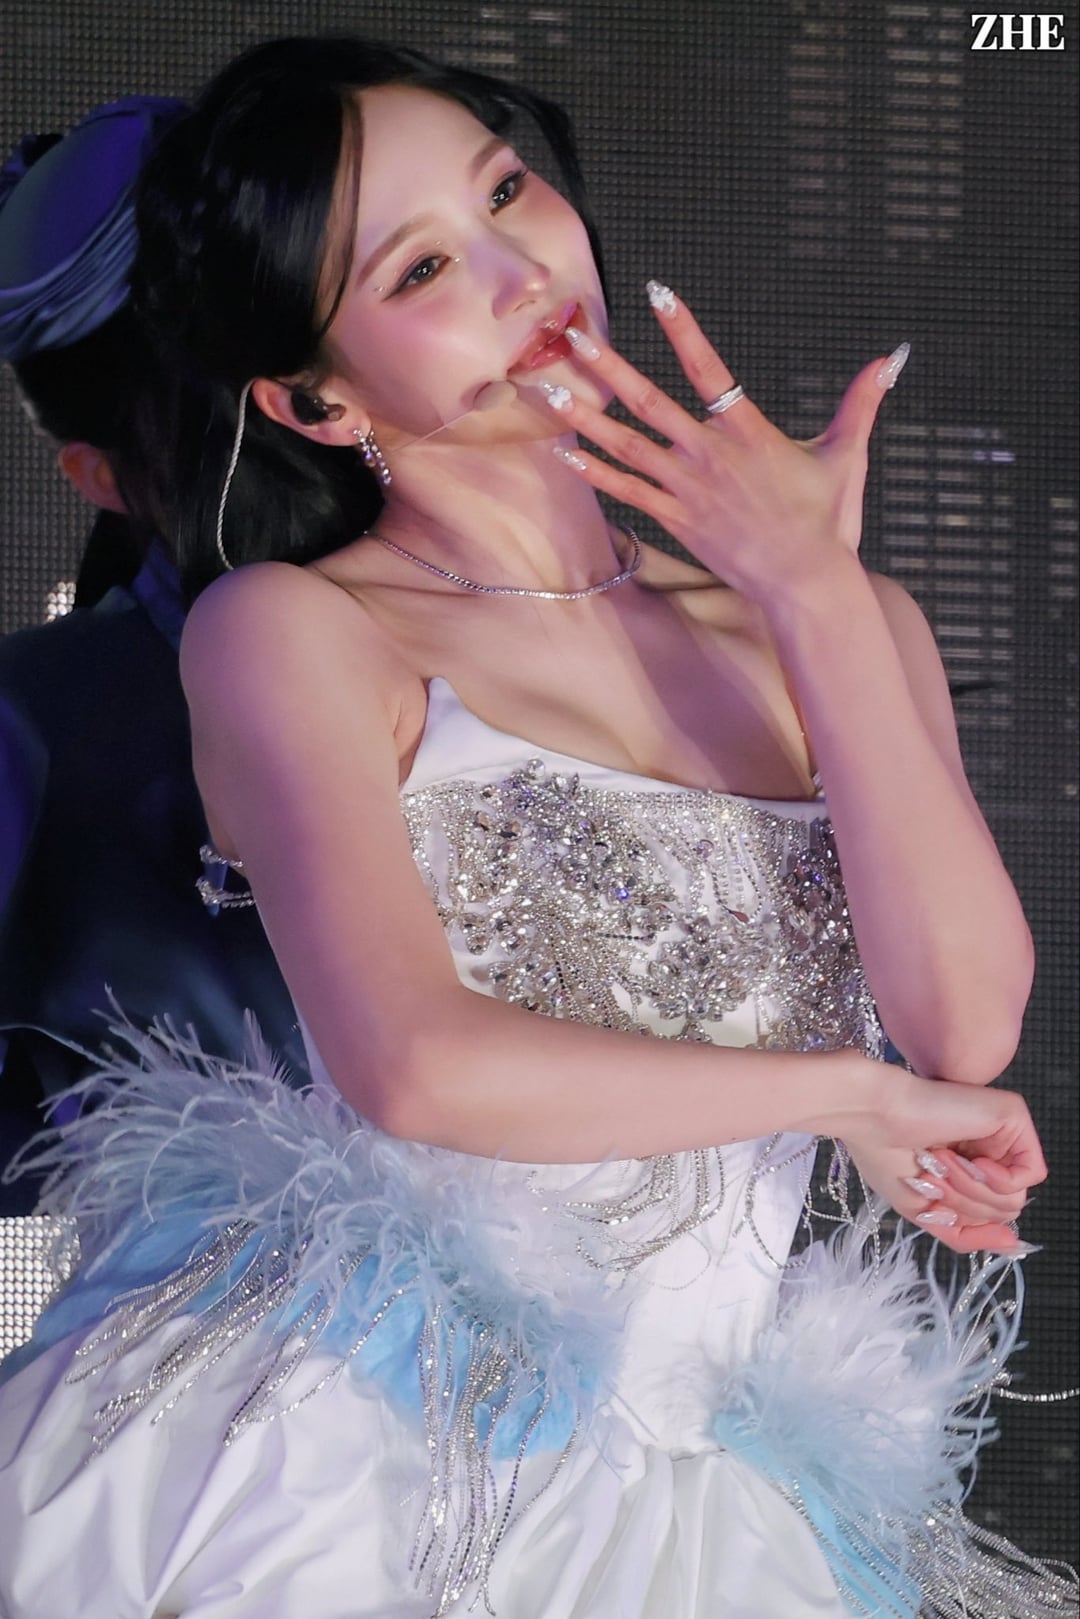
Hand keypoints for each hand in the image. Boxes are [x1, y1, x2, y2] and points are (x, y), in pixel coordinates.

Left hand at [542, 286, 907, 600]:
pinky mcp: (677, 520)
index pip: (710, 368)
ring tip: (547, 390)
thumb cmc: (827, 521)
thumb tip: (893, 356)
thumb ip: (861, 402)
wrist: (804, 581)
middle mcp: (711, 455)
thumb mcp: (847, 455)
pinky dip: (596, 472)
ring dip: (585, 416)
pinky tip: (564, 453)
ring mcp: (689, 489)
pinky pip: (628, 492)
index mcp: (748, 431)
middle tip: (573, 337)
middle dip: (608, 367)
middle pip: (649, 402)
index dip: (683, 328)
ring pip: (627, 445)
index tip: (658, 291)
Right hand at [839, 1064, 1046, 1254]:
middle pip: (1003, 1210)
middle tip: (934, 1173)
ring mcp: (1002, 1133)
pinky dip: (998, 1180)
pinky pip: (1029, 1173)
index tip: (928, 1190)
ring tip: (943, 1160)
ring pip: (1016, 1196)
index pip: (987, 1216)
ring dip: (973, 1191)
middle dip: (965, 1203)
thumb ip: (967, 1234)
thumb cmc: (885, 1155)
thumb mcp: (925, 1212)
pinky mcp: (1013, 1115)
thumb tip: (1013, 1243)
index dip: (959, 1217)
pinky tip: (973, 1162)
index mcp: (966, 1167)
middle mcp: (988, 1149)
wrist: (873, 1115)